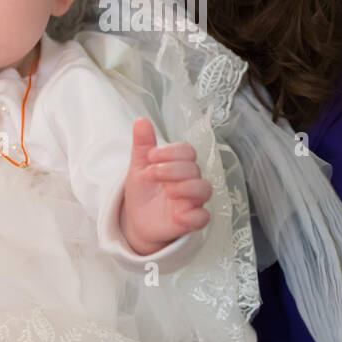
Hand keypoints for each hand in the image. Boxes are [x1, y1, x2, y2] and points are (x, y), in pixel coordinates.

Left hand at [120, 118, 211, 255]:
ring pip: (204, 189)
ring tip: (167, 191)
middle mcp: (190, 180)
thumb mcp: (139, 166)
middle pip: (194, 168)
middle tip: (152, 174)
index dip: (171, 152)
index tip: (151, 157)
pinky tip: (177, 215)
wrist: (136, 219)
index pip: (187, 151)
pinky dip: (193, 216)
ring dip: (186, 188)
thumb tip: (141, 121)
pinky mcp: (192, 220)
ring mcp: (193, 200)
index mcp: (179, 164)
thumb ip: (142, 145)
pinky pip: (203, 217)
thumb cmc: (144, 191)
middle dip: (172, 169)